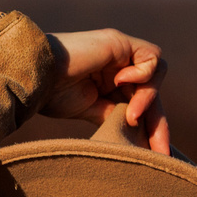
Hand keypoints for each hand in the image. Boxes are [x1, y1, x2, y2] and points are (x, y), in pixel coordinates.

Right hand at [45, 28, 170, 153]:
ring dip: (148, 99)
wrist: (35, 76)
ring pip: (156, 76)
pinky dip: (142, 74)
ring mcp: (121, 53)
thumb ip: (115, 116)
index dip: (151, 128)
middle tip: (160, 151)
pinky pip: (151, 57)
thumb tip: (140, 136)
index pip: (141, 104)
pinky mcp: (121, 42)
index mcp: (109, 82)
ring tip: (131, 116)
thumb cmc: (52, 94)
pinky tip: (119, 82)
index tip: (156, 154)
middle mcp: (118, 65)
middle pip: (152, 93)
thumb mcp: (90, 111)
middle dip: (158, 123)